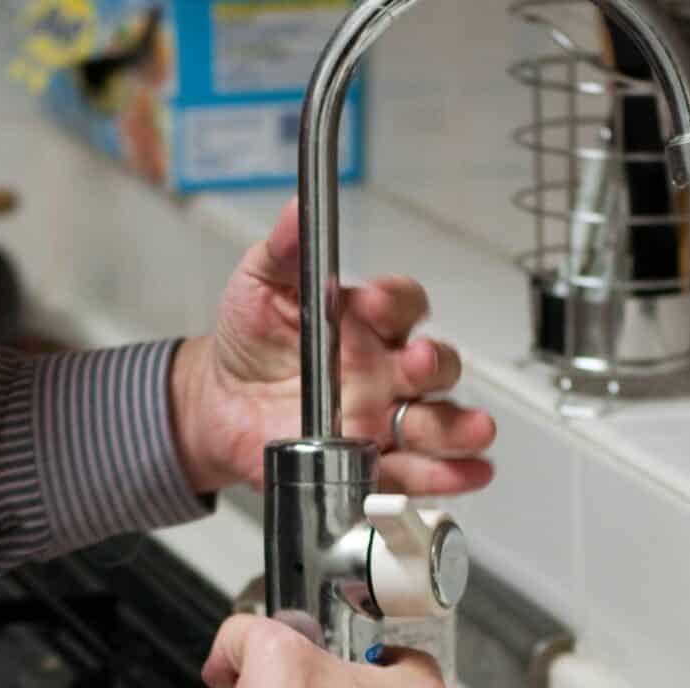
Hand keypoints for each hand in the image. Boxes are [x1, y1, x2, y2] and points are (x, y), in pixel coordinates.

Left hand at [170, 199, 497, 498]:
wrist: (218, 405)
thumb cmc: (250, 341)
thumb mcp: (260, 284)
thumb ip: (284, 249)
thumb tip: (298, 209)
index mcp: (366, 323)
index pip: (402, 305)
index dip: (393, 303)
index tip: (367, 303)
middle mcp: (386, 370)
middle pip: (434, 366)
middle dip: (433, 365)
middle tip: (413, 366)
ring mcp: (384, 418)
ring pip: (438, 421)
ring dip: (458, 427)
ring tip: (471, 431)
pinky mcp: (373, 463)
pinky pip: (417, 472)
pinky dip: (447, 476)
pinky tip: (465, 473)